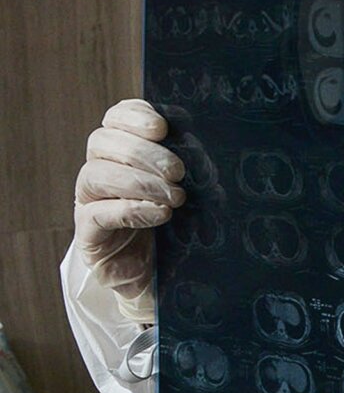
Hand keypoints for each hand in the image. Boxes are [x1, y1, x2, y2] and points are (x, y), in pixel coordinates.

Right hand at [73, 99, 185, 320]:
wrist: (165, 276)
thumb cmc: (179, 225)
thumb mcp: (188, 188)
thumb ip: (188, 164)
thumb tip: (206, 144)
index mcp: (120, 153)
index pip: (115, 119)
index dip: (133, 116)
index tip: (162, 127)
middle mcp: (98, 172)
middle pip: (102, 142)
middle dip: (143, 153)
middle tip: (178, 171)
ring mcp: (88, 202)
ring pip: (95, 175)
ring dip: (139, 182)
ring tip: (174, 197)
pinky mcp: (88, 234)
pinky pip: (97, 214)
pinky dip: (131, 210)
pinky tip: (160, 214)